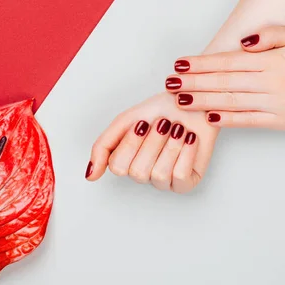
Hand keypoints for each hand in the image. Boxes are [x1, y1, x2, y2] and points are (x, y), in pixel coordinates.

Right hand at [86, 92, 217, 192]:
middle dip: (153, 142)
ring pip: (159, 175)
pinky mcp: (187, 183)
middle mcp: (144, 174)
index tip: (142, 123)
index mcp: (126, 161)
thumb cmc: (162, 110)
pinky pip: (180, 177)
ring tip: (178, 129)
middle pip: (138, 172)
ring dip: (171, 146)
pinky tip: (190, 139)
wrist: (194, 102)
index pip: (118, 167)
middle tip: (164, 124)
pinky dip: (186, 153)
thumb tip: (90, 175)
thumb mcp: (125, 121)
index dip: (131, 143)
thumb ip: (103, 147)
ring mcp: (165, 181)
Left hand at [166, 26, 284, 129]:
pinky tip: (208, 117)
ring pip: (231, 102)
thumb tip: (242, 42)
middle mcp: (270, 83)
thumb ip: (270, 35)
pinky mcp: (280, 122)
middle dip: (193, 83)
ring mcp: (274, 104)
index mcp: (271, 61)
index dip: (201, 64)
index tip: (179, 65)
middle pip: (223, 82)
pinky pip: (248, 121)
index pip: (227, 62)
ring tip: (180, 101)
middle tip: (168, 84)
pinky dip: (228, 120)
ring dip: (203, 102)